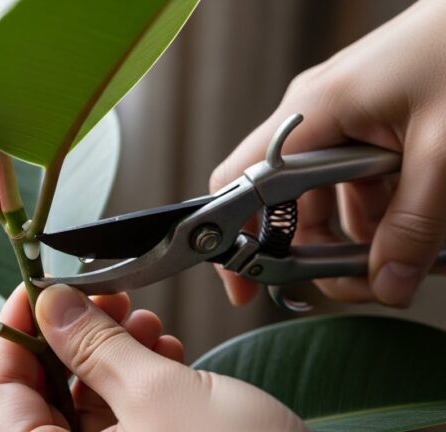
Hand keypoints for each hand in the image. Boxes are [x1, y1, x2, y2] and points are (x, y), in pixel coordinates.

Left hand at [0, 284, 305, 430]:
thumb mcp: (158, 396)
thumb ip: (95, 347)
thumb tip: (50, 305)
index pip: (1, 397)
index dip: (14, 336)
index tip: (34, 292)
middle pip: (45, 396)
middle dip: (72, 336)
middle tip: (97, 295)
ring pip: (88, 401)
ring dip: (111, 351)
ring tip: (140, 318)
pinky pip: (125, 416)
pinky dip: (139, 377)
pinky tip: (164, 349)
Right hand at [210, 0, 445, 307]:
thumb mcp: (443, 151)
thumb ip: (414, 226)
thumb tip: (387, 287)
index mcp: (312, 112)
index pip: (239, 182)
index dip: (234, 239)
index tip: (246, 287)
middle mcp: (315, 115)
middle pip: (286, 203)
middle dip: (317, 251)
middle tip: (363, 282)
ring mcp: (342, 117)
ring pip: (326, 198)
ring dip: (358, 235)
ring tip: (409, 255)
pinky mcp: (370, 121)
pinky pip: (356, 181)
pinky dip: (382, 212)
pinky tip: (420, 226)